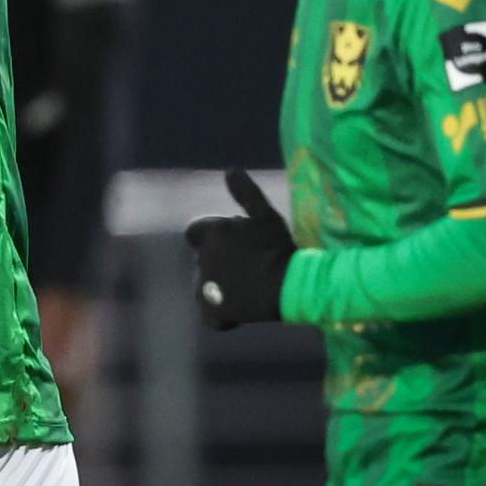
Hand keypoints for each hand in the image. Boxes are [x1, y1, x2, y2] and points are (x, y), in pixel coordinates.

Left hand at [183, 169, 293, 329]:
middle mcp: (203, 258)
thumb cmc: (278, 247)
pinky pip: (209, 314)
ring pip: (205, 287)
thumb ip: (247, 193)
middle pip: (204, 261)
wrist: (288, 284)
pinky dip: (219, 316)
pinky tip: (238, 314)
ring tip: (247, 291)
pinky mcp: (212, 309)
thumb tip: (230, 170)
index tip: (234, 246)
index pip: (196, 233)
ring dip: (219, 288)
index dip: (212, 239)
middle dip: (218, 263)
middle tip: (246, 269)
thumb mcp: (265, 216)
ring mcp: (206, 285)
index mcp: (212, 233)